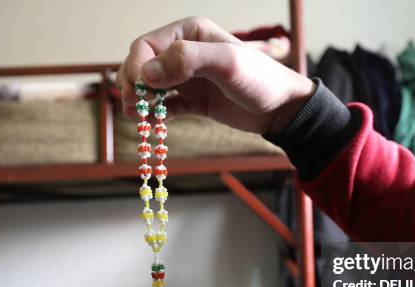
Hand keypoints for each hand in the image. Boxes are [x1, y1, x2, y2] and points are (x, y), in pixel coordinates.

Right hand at [117, 17, 314, 133]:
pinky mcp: (192, 100)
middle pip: (142, 65)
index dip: (136, 67)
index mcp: (190, 32)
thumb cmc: (259, 79)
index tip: (137, 90)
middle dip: (132, 84)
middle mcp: (184, 52)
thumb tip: (146, 72)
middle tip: (132, 106)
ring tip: (138, 117)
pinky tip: (152, 125)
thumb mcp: (227, 63)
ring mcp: (187, 77)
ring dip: (139, 100)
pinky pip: (165, 106)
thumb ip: (187, 60)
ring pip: (150, 86)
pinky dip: (155, 115)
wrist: (281, 109)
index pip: (147, 45)